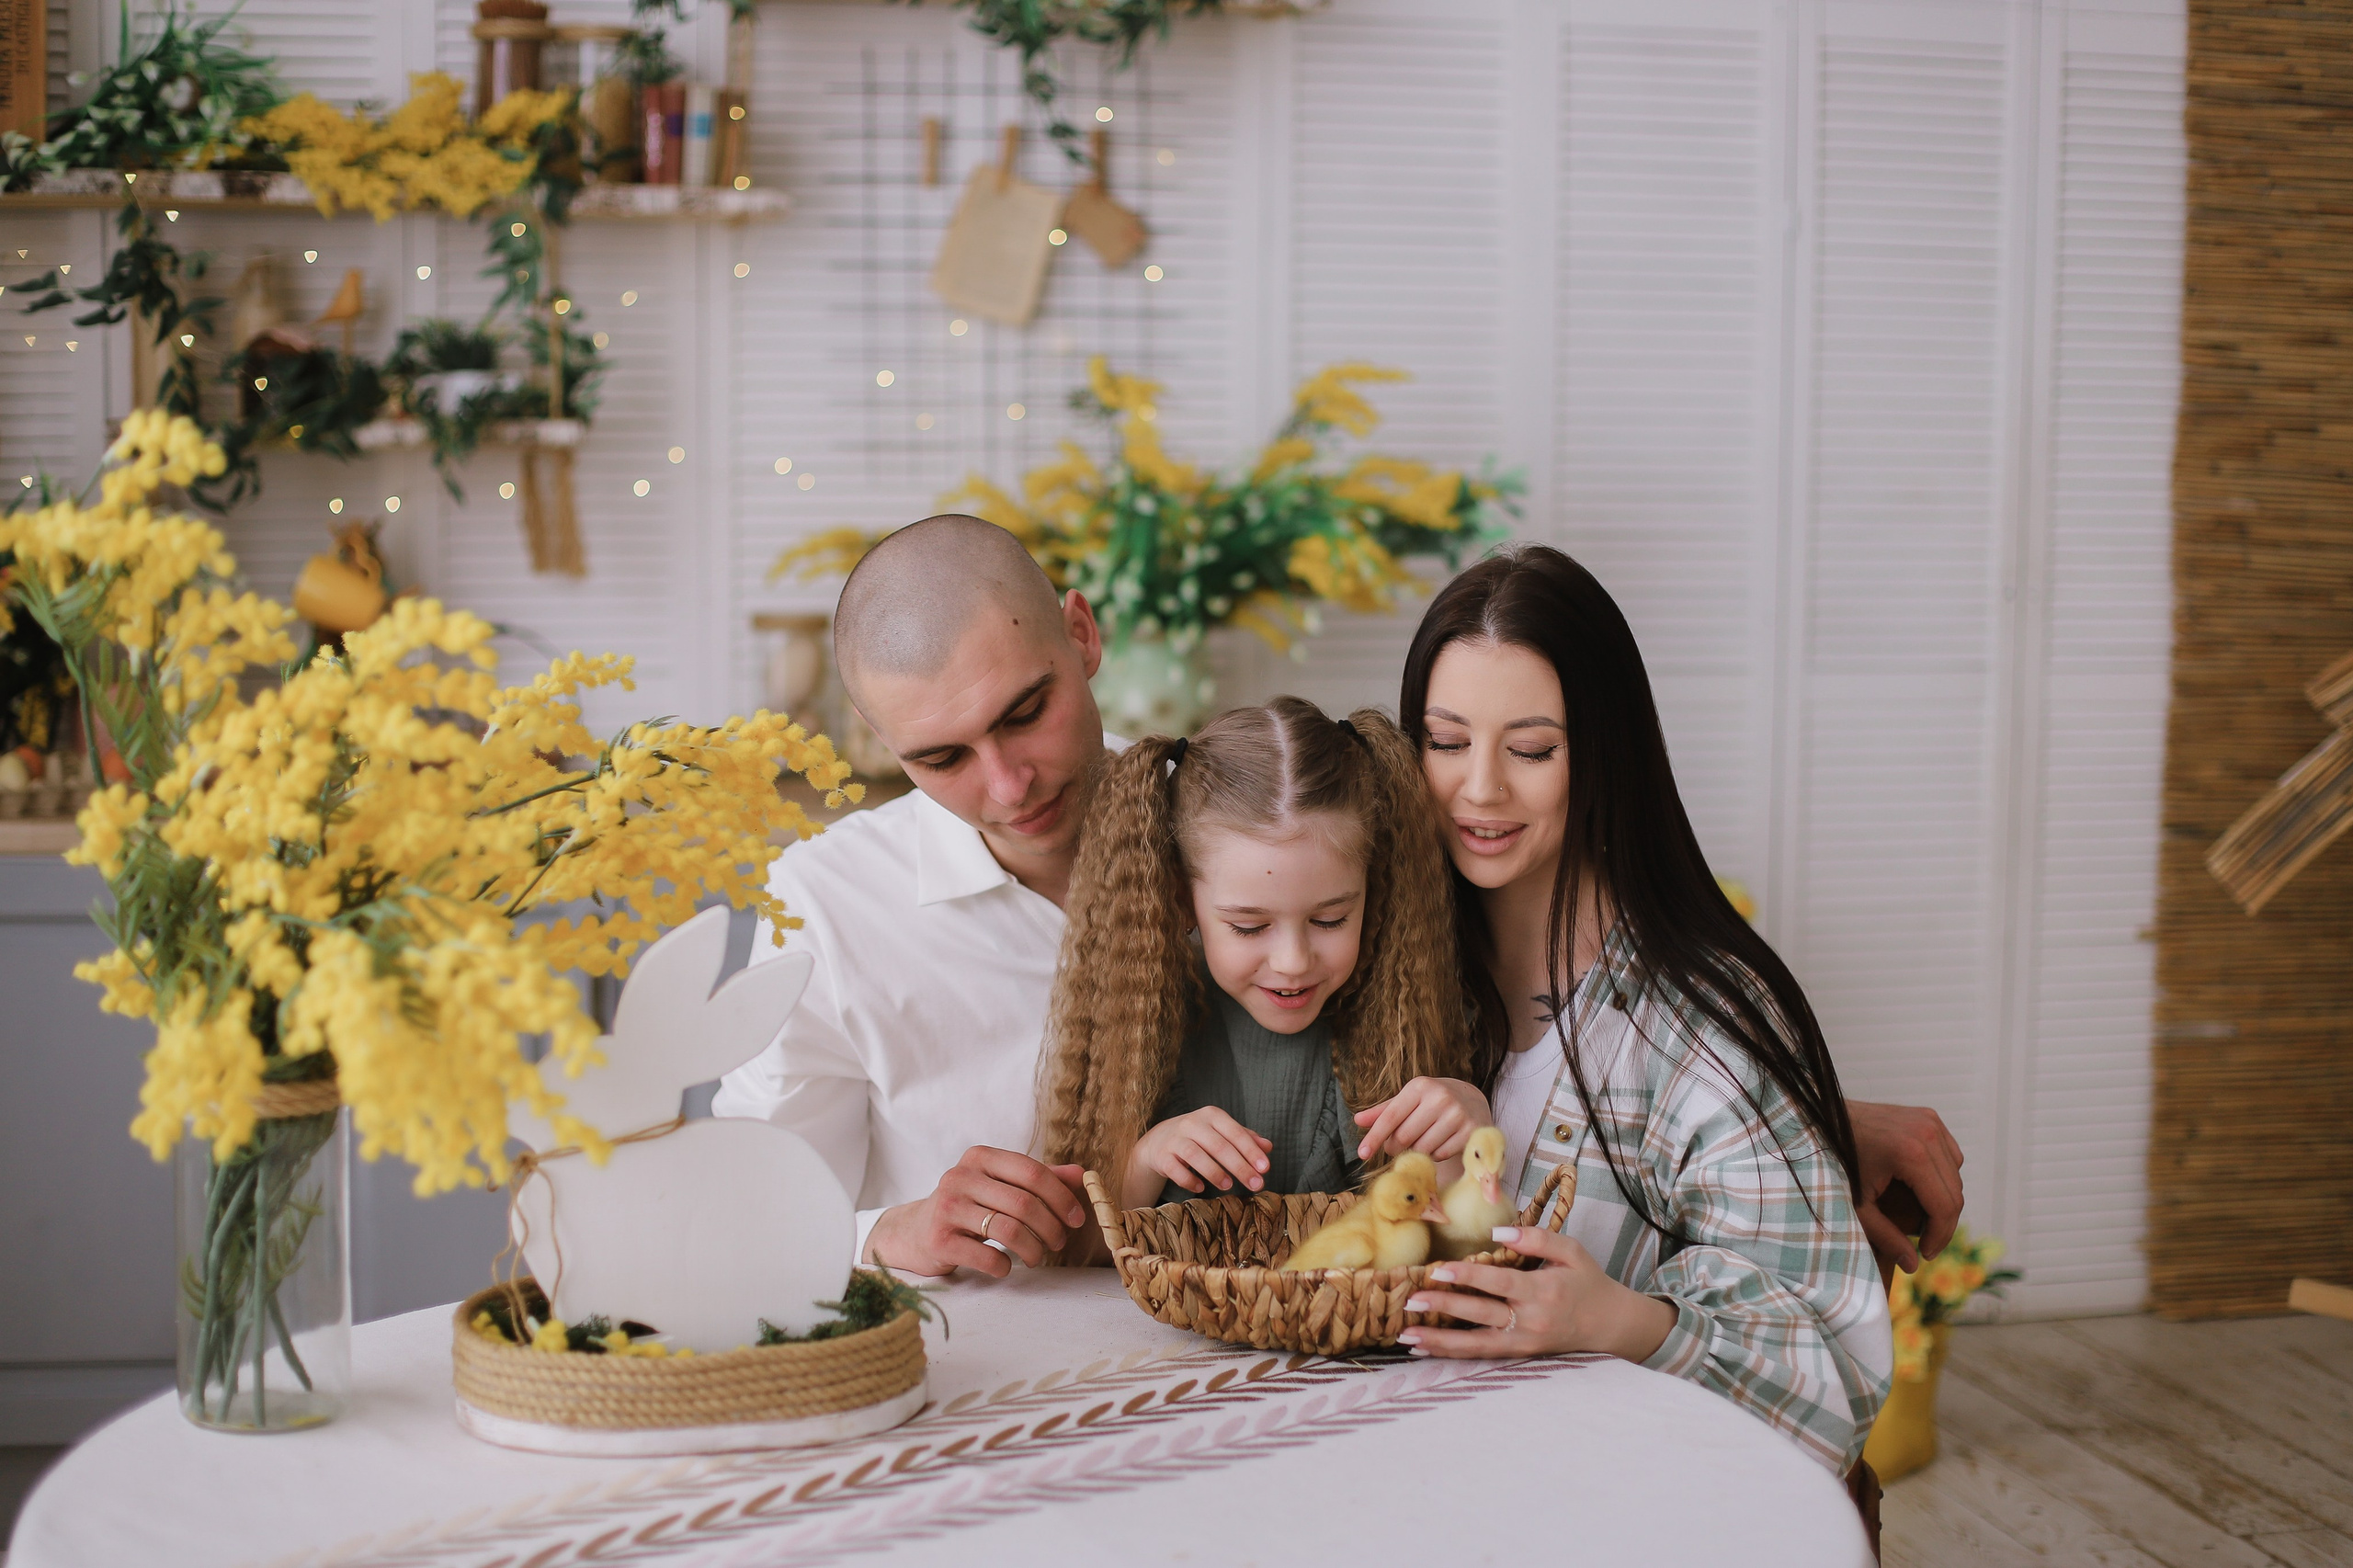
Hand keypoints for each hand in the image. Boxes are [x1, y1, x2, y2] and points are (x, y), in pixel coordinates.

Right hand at [865, 1146, 1088, 1278]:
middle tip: (1058, 1242)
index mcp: (980, 1157)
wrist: (915, 1232)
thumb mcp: (1000, 1185)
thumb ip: (1039, 1179)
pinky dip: (1005, 1266)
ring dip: (1034, 1249)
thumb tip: (1082, 1175)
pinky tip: (1006, 1266)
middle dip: (1051, 1227)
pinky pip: (987, 1257)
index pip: (1032, 1172)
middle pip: (1024, 1203)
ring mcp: (947, 1208)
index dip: (1061, 1197)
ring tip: (1038, 1256)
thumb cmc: (968, 1207)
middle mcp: (960, 1177)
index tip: (1076, 1219)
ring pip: (1008, 1230)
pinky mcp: (939, 1240)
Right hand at [1124, 1108, 1271, 1208]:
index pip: (1235, 1133)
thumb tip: (1268, 1147)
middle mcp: (1192, 1123)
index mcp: (1212, 1115)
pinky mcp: (1162, 1155)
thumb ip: (1244, 1138)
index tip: (1265, 1169)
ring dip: (1214, 1172)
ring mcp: (1175, 1139)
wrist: (1159, 1140)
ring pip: (1195, 1155)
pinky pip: (1175, 1169)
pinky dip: (1188, 1179)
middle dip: (1240, 1166)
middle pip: (1219, 1146)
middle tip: (1256, 1184)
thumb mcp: (1221, 1132)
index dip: (1251, 1151)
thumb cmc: (1199, 1137)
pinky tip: (1200, 1188)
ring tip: (1228, 1186)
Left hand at [1353, 1077, 1493, 1164]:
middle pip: (1404, 1137)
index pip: (1390, 1117)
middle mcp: (1440, 1097)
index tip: (1361, 1154)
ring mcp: (1457, 1114)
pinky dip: (1435, 1154)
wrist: (1473, 1101)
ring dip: (1416, 1151)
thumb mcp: (1409, 1100)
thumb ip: (1384, 1111)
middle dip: (1395, 1147)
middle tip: (1397, 1146)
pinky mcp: (1471, 1131)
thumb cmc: (1432, 1101)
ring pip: (1422, 1148)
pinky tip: (1440, 1142)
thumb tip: (1358, 1120)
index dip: (1374, 1137)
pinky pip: (1440, 1154)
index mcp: (1420, 1086)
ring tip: (1423, 1139)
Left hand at [1398, 1225, 1674, 1362]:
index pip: (1498, 1283)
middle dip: (1444, 1308)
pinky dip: (1451, 1353)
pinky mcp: (1519, 1354)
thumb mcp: (1571, 1251)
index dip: (1467, 1277)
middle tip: (1412, 1301)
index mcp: (1543, 1291)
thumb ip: (1536, 1238)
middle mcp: (1531, 1320)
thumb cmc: (1588, 1282)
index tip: (1438, 1270)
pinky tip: (1424, 1349)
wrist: (1611, 1325)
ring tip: (1407, 1335)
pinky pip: (1481, 1355)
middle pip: (1481, 1315)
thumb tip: (1499, 1230)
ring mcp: (1524, 1342)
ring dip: (1439, 1341)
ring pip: (1476, 1343)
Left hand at [1847, 1100, 1964, 1273]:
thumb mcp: (1857, 1205)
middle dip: (1943, 1224)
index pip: (1945, 1206)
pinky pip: (1950, 1156)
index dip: (1939, 1237)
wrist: (1823, 1119)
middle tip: (1924, 1244)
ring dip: (1944, 1200)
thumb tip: (1912, 1266)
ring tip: (1920, 1219)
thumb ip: (1886, 1237)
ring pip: (1956, 1175)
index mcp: (1912, 1154)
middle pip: (1955, 1192)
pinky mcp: (1929, 1117)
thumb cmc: (1835, 1161)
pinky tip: (1922, 1190)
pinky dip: (1942, 1176)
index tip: (1925, 1254)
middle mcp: (1927, 1134)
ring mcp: (1930, 1122)